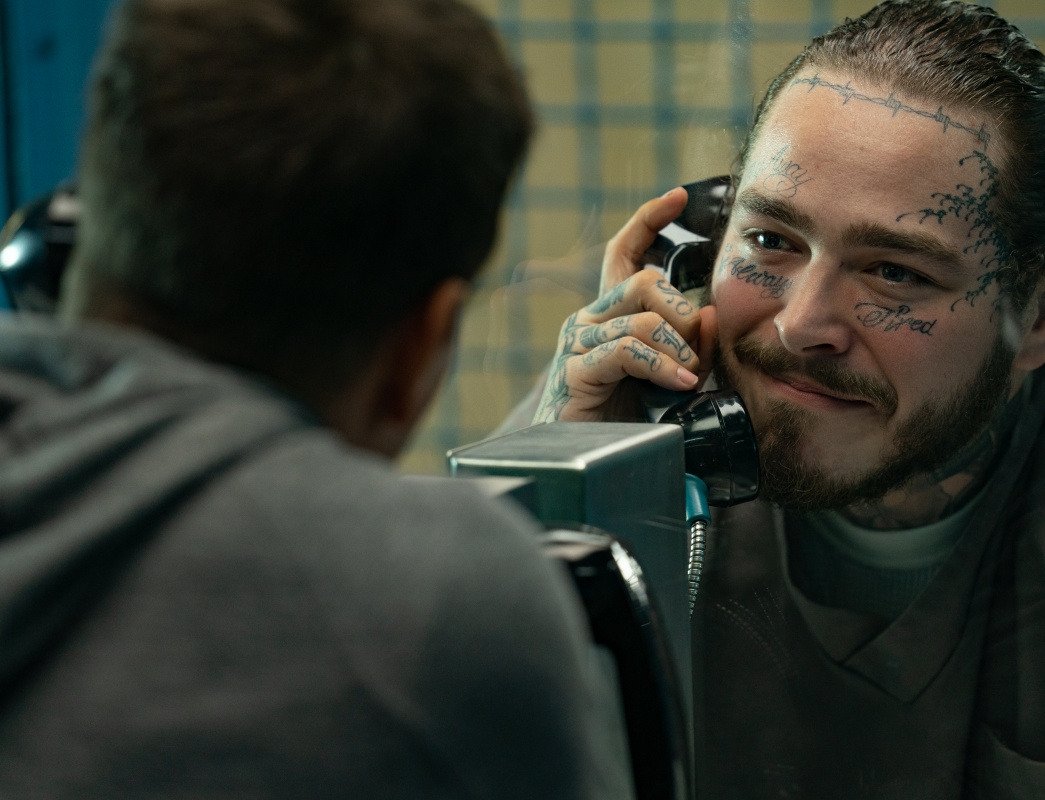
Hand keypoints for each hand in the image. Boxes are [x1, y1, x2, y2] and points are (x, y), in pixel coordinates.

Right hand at [534, 188, 717, 422]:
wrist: (582, 464)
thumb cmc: (624, 421)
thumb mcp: (670, 377)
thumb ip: (691, 346)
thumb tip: (706, 312)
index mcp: (610, 315)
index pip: (625, 253)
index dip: (648, 220)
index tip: (677, 197)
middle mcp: (590, 319)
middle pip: (648, 282)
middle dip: (684, 316)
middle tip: (694, 357)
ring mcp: (579, 342)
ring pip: (643, 315)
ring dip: (677, 348)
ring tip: (686, 380)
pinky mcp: (577, 369)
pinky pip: (628, 349)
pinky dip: (661, 365)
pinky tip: (676, 384)